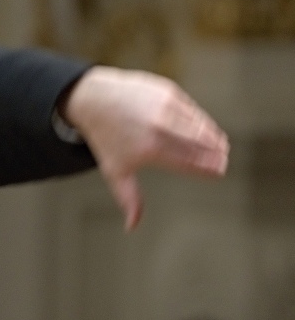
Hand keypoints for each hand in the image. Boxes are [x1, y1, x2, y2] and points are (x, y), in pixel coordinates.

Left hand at [60, 66, 228, 230]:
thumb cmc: (106, 139)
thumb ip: (129, 198)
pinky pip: (191, 109)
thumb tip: (132, 227)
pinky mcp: (168, 92)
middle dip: (215, 153)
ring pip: (199, 124)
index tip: (218, 173)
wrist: (94, 99)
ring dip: (213, 136)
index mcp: (150, 148)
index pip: (189, 161)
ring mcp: (165, 107)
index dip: (207, 168)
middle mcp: (160, 126)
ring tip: (222, 146)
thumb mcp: (114, 171)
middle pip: (199, 143)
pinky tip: (208, 129)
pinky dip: (202, 120)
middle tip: (224, 161)